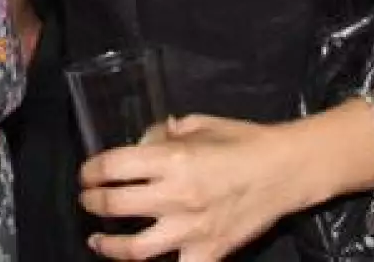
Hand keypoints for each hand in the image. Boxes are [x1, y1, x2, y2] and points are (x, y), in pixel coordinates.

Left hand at [78, 115, 308, 261]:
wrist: (287, 171)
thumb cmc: (243, 141)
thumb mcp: (197, 124)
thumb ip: (162, 133)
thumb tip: (138, 145)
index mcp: (172, 158)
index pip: (113, 166)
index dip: (91, 170)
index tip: (86, 173)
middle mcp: (176, 195)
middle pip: (115, 205)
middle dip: (92, 202)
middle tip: (87, 199)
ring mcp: (192, 229)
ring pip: (135, 249)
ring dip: (108, 245)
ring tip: (97, 239)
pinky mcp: (210, 252)